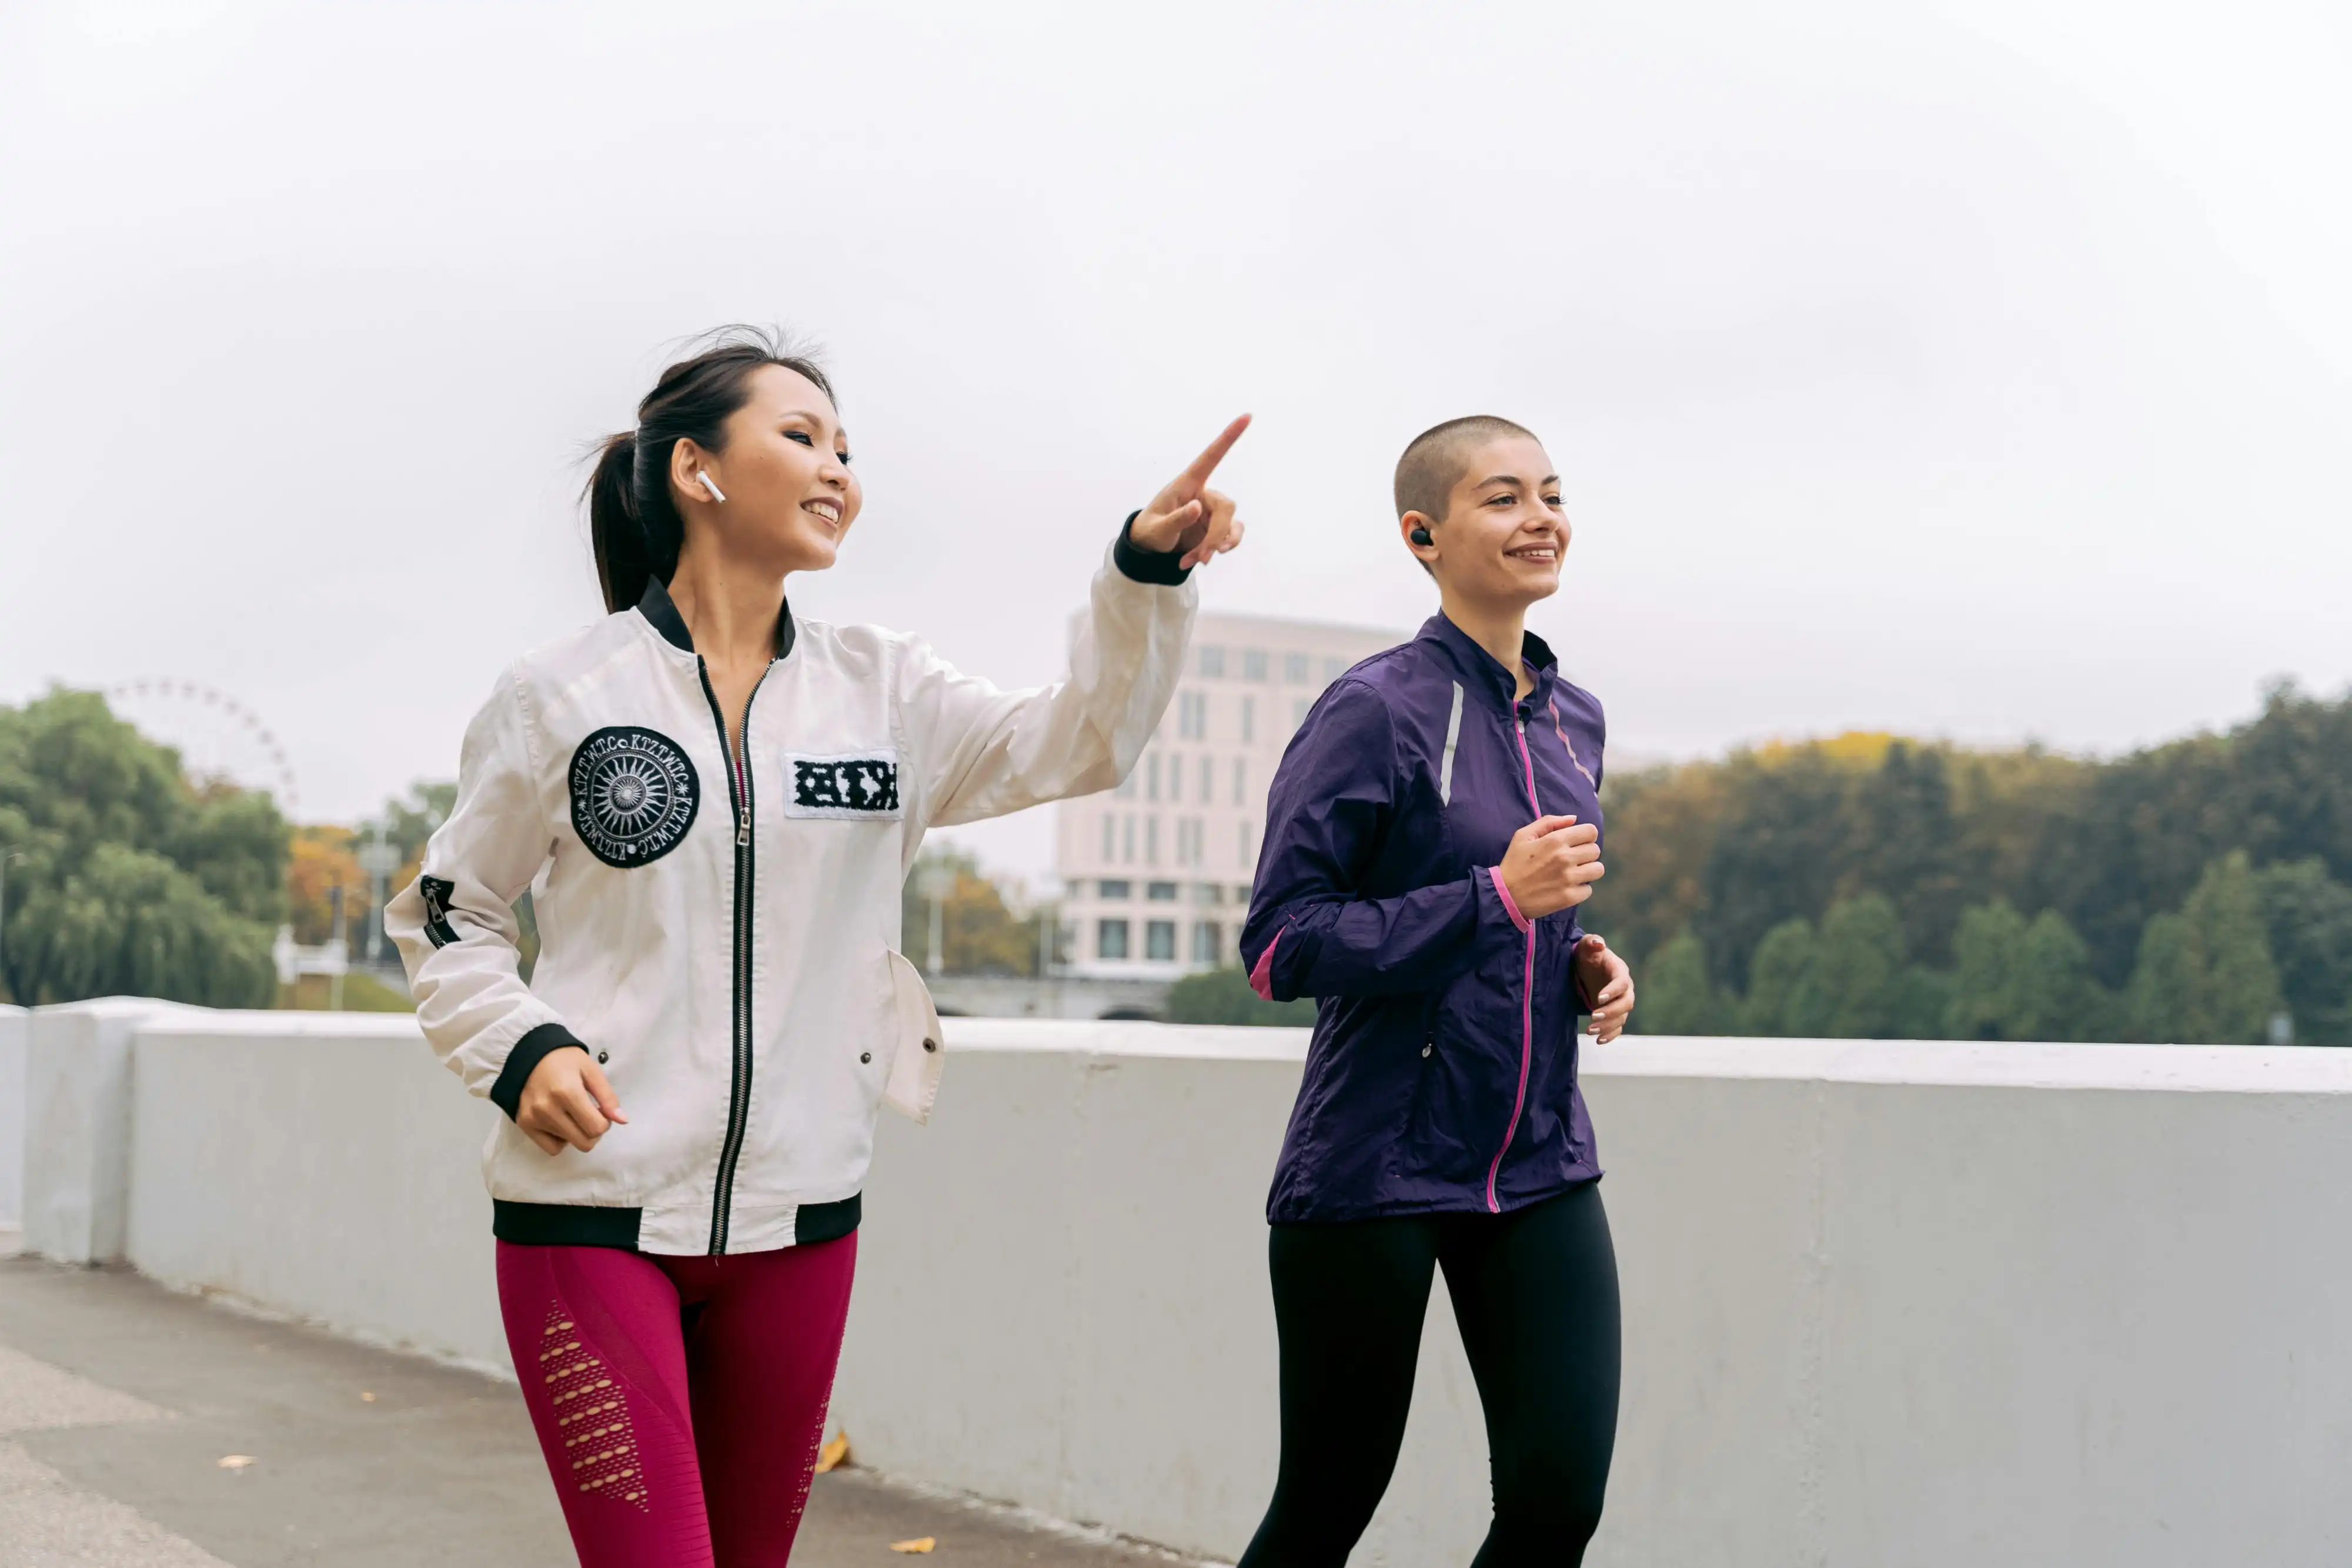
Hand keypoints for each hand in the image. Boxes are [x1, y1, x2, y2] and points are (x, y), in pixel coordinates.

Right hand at [516, 1048, 627, 1155]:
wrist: (530, 1055)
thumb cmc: (564, 1060)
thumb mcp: (591, 1071)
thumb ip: (608, 1097)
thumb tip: (622, 1120)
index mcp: (567, 1093)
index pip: (596, 1128)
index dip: (605, 1122)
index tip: (600, 1110)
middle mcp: (548, 1109)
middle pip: (584, 1142)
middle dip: (593, 1131)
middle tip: (589, 1114)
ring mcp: (534, 1119)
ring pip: (569, 1144)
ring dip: (577, 1133)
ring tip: (572, 1113)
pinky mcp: (525, 1124)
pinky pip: (551, 1148)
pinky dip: (561, 1140)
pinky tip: (561, 1123)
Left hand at [1130, 414, 1250, 570]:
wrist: (1151, 547)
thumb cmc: (1151, 530)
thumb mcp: (1157, 528)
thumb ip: (1176, 518)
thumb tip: (1197, 507)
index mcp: (1188, 483)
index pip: (1211, 456)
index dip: (1229, 437)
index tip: (1247, 416)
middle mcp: (1204, 493)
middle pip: (1227, 507)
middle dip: (1216, 535)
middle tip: (1203, 556)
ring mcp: (1212, 511)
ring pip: (1232, 525)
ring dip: (1217, 546)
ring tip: (1197, 561)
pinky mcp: (1217, 527)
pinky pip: (1230, 537)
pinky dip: (1217, 551)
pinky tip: (1198, 560)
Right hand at [1497, 815, 1602, 920]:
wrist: (1505, 895)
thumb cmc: (1514, 863)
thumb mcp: (1523, 835)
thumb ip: (1549, 822)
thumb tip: (1574, 818)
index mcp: (1555, 840)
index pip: (1591, 831)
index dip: (1586, 836)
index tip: (1577, 842)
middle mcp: (1565, 858)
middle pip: (1595, 850)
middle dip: (1585, 853)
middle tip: (1572, 859)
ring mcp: (1568, 878)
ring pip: (1597, 869)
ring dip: (1587, 870)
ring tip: (1574, 873)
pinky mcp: (1569, 897)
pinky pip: (1589, 890)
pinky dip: (1580, 889)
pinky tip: (1567, 887)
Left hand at [1574, 934, 1634, 1042]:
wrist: (1588, 967)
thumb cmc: (1588, 954)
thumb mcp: (1586, 946)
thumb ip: (1592, 943)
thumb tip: (1598, 944)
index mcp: (1620, 971)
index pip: (1622, 983)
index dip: (1613, 991)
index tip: (1598, 998)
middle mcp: (1625, 989)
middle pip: (1626, 1003)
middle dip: (1611, 1012)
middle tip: (1593, 1016)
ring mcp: (1620, 1003)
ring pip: (1621, 1018)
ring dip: (1607, 1026)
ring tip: (1590, 1031)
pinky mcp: (1615, 1014)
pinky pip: (1617, 1027)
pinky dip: (1610, 1035)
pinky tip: (1598, 1041)